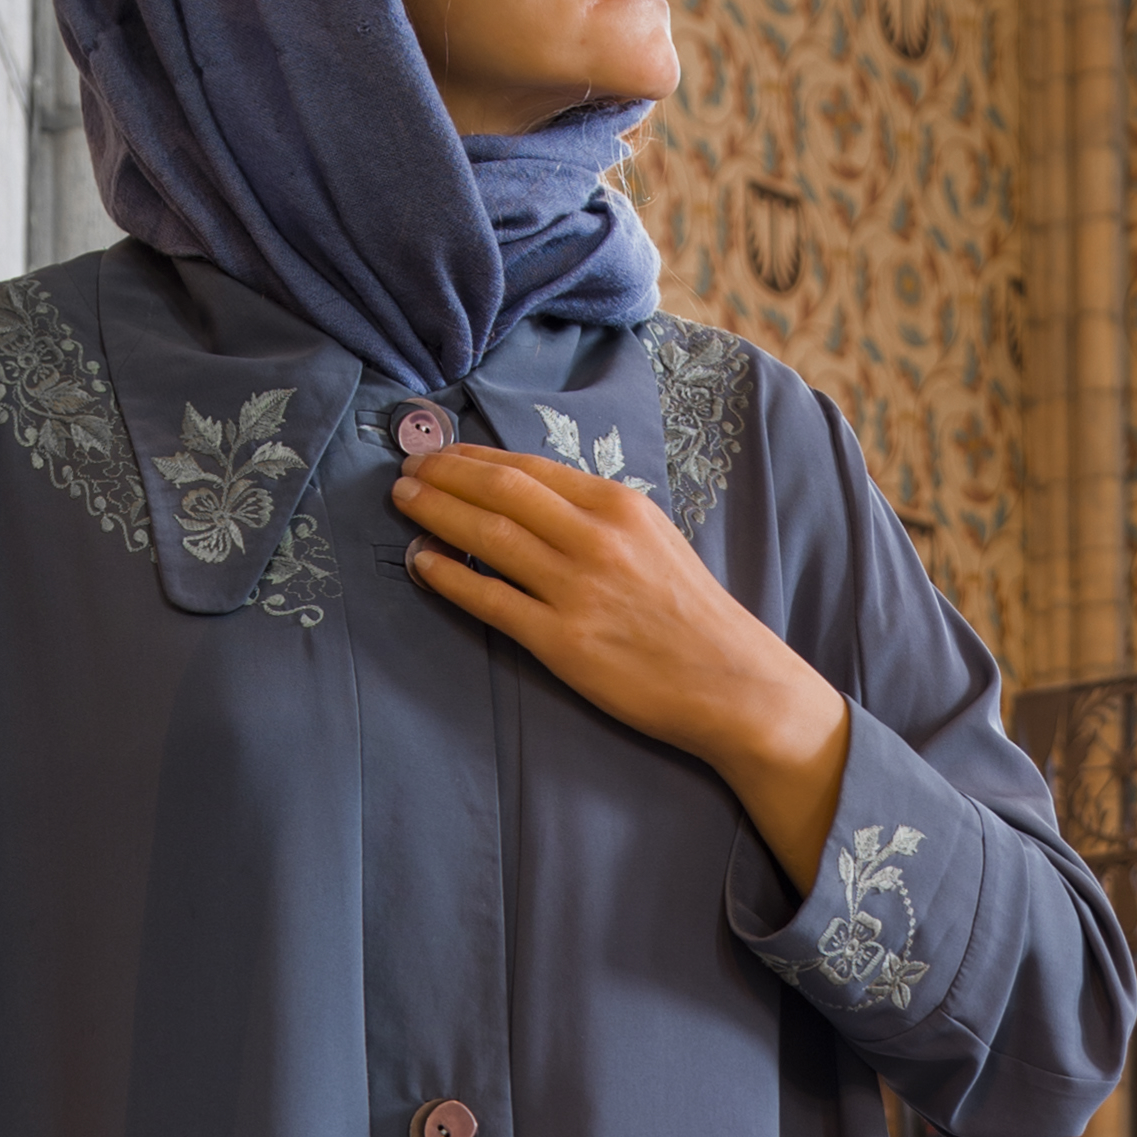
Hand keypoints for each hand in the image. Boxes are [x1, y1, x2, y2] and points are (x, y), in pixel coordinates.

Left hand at [398, 445, 854, 889]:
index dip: (474, 457)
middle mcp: (596, 538)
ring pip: (487, 537)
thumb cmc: (693, 615)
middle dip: (443, 475)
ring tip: (403, 503)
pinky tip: (420, 562)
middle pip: (499, 492)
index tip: (440, 453)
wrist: (732, 683)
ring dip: (435, 514)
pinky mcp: (562, 641)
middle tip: (406, 470)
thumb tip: (532, 500)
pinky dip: (447, 577)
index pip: (528, 468)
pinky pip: (489, 600)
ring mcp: (577, 589)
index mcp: (620, 506)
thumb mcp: (655, 540)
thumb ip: (598, 517)